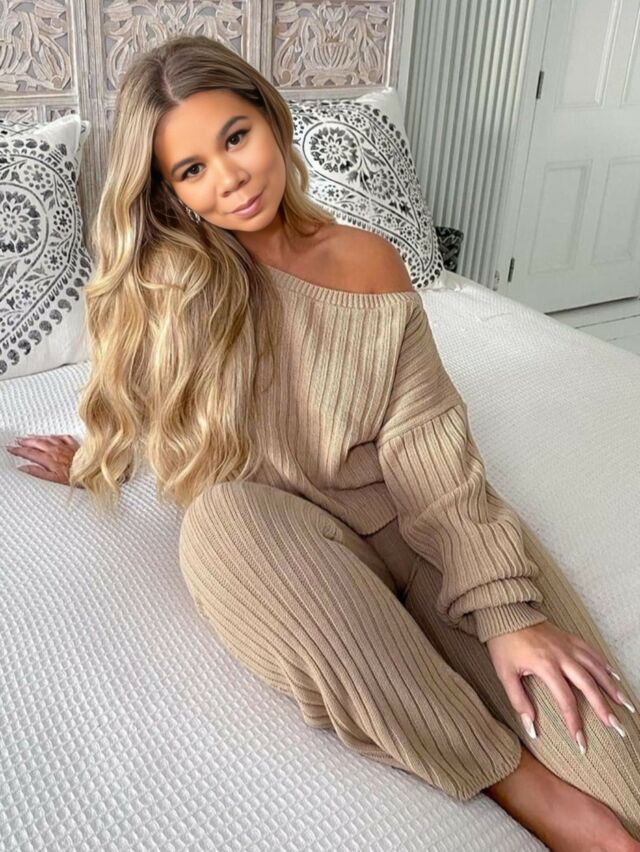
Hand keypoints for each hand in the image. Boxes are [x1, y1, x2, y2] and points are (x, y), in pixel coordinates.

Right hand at [5, 434, 82, 486]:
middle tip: (17, 441)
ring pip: (48, 438)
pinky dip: (54, 436)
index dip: (19, 450)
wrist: (92, 474)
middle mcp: (56, 450)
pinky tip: (51, 436)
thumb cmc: (74, 479)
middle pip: (37, 443)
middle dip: (25, 442)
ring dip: (37, 437)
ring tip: (29, 436)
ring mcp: (65, 446)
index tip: (11, 448)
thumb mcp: (53, 480)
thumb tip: (23, 468)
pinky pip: (62, 437)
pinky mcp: (74, 445)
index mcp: (49, 459)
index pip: (29, 453)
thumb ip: (37, 473)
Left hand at [486, 621, 635, 751]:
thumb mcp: (505, 673)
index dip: (574, 722)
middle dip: (604, 708)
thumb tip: (531, 728)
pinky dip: (604, 665)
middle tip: (617, 727)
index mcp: (546, 666)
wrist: (505, 614)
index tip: (581, 741)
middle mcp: (562, 656)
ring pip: (596, 668)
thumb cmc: (503, 644)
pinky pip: (592, 652)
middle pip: (588, 685)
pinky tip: (613, 676)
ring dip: (611, 687)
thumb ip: (518, 701)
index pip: (566, 700)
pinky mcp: (569, 638)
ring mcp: (568, 645)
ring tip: (624, 704)